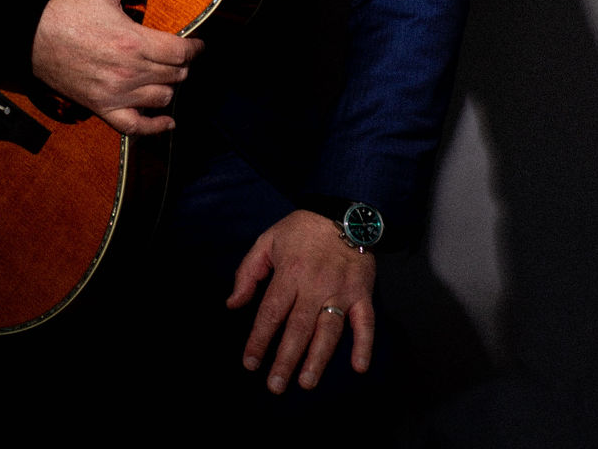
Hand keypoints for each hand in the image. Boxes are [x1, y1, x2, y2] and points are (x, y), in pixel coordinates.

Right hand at [30, 0, 202, 135]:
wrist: (30, 38)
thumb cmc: (66, 11)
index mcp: (132, 41)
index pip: (181, 52)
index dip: (196, 48)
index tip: (198, 44)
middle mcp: (128, 72)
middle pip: (176, 75)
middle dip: (183, 64)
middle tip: (180, 54)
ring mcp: (115, 94)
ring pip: (162, 98)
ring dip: (170, 86)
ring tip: (168, 74)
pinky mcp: (101, 107)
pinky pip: (136, 127)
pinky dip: (155, 127)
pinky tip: (167, 121)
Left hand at [226, 210, 374, 393]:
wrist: (343, 211)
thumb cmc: (301, 229)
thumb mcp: (267, 240)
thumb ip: (248, 272)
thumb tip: (233, 304)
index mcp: (289, 272)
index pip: (271, 312)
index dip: (259, 339)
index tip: (250, 363)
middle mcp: (315, 285)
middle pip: (298, 328)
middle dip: (285, 359)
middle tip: (275, 385)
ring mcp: (340, 290)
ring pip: (329, 330)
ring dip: (318, 358)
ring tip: (306, 382)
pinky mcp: (362, 293)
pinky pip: (365, 322)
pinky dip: (364, 344)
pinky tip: (358, 366)